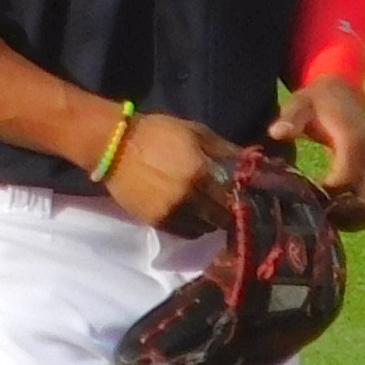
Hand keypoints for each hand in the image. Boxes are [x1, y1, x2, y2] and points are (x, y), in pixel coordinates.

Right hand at [102, 113, 238, 234]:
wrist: (114, 145)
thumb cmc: (156, 133)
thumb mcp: (194, 132)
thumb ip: (223, 148)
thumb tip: (249, 159)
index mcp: (200, 174)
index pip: (230, 199)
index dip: (238, 201)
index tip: (241, 198)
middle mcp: (188, 198)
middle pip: (217, 218)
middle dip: (224, 214)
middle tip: (225, 207)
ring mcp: (170, 213)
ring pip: (199, 229)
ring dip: (206, 223)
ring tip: (205, 212)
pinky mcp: (154, 221)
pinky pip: (180, 232)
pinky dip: (189, 227)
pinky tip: (188, 215)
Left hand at [268, 75, 364, 231]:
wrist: (344, 95)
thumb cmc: (317, 102)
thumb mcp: (300, 104)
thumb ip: (290, 118)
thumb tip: (277, 133)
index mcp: (355, 140)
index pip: (345, 180)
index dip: (324, 194)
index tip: (302, 195)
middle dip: (340, 214)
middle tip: (314, 213)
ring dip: (352, 221)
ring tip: (325, 216)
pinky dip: (361, 218)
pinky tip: (337, 212)